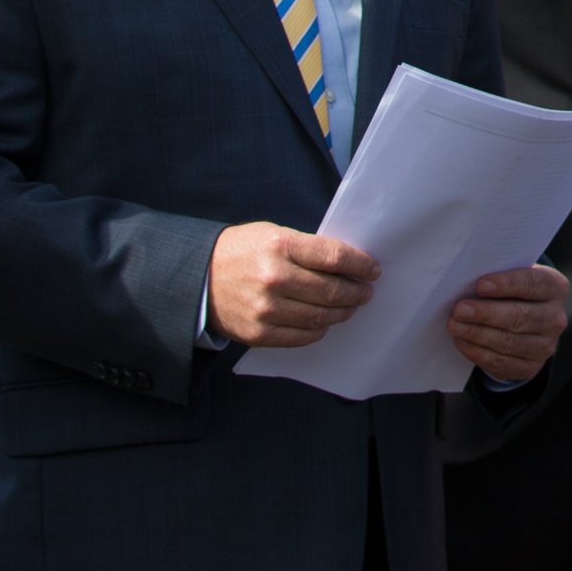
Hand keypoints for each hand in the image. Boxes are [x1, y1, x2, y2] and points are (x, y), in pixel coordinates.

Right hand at [206, 223, 377, 347]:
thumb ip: (308, 248)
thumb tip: (348, 265)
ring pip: (320, 317)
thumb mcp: (274, 234)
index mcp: (281, 245)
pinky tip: (325, 321)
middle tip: (366, 292)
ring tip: (350, 307)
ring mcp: (265, 308)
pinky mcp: (258, 333)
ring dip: (343, 313)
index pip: (334, 257)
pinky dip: (319, 329)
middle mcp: (274, 278)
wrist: (198, 277)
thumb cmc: (243, 250)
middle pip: (331, 291)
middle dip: (356, 292)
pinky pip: (301, 336)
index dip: (360, 265)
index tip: (373, 270)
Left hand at [447, 265, 569, 382]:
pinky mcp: (530, 367)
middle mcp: (555, 318)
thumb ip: (499, 275)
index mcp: (555, 287)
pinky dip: (478, 352)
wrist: (523, 322)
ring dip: (478, 334)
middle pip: (520, 316)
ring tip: (455, 326)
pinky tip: (462, 342)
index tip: (481, 285)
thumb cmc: (512, 292)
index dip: (507, 284)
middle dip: (486, 313)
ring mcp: (545, 345)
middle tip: (460, 309)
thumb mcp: (513, 277)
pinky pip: (502, 362)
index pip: (533, 284)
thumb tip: (467, 280)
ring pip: (509, 341)